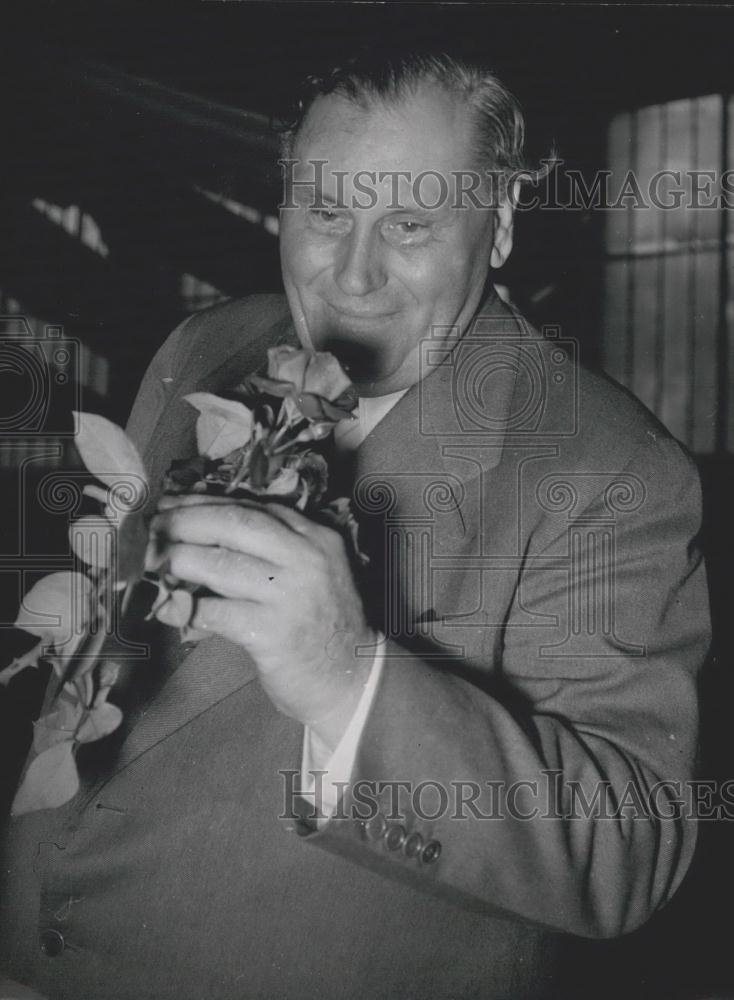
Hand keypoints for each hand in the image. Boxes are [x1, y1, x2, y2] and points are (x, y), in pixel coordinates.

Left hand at [147, 495, 375, 750]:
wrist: (354, 683)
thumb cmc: (322, 626)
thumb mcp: (309, 576)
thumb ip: (270, 553)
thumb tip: (198, 536)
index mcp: (316, 538)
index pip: (254, 508)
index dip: (206, 503)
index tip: (171, 505)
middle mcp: (308, 559)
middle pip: (235, 525)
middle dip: (187, 522)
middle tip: (153, 528)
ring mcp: (292, 595)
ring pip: (221, 565)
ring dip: (178, 561)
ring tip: (152, 562)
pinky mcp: (275, 633)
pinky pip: (217, 613)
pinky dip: (185, 608)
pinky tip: (165, 608)